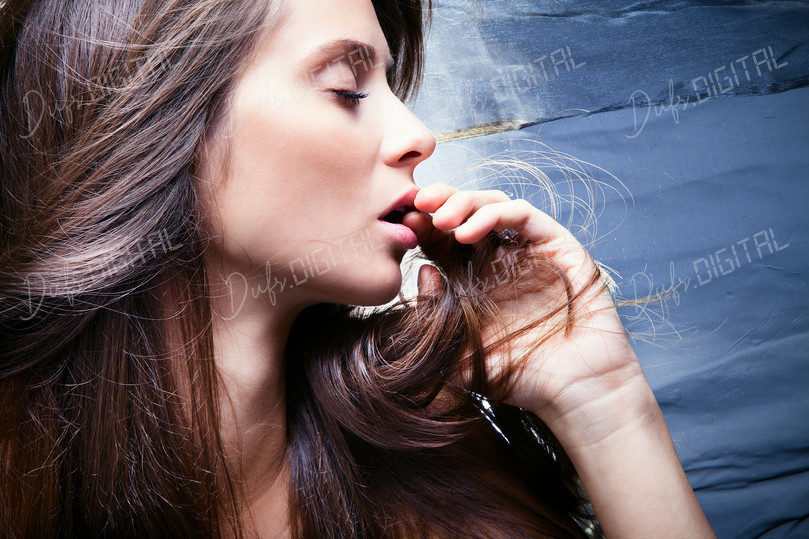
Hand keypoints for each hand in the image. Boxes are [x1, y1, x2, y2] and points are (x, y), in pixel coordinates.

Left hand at [405, 183, 645, 435]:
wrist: (574, 393)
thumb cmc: (518, 377)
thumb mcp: (458, 351)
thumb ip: (433, 315)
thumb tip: (422, 270)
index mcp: (475, 278)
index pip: (444, 238)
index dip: (423, 225)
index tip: (401, 223)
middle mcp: (501, 258)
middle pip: (466, 212)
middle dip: (440, 202)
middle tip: (415, 205)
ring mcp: (530, 250)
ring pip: (493, 204)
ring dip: (464, 203)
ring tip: (441, 220)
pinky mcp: (558, 246)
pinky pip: (524, 215)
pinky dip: (494, 214)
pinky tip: (468, 233)